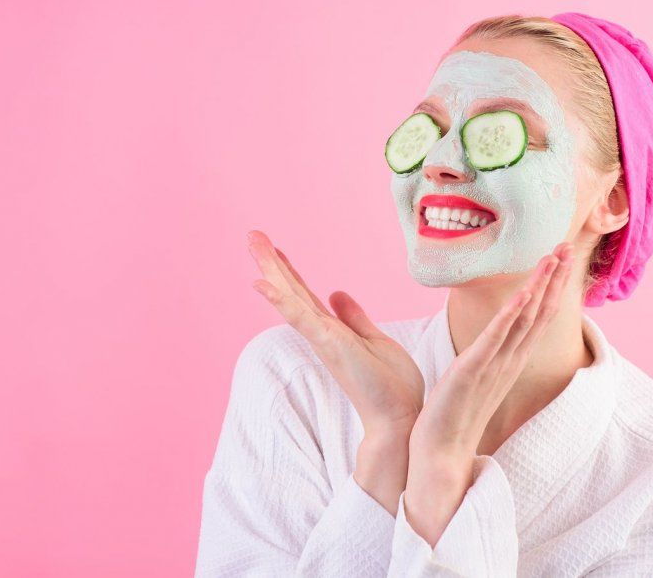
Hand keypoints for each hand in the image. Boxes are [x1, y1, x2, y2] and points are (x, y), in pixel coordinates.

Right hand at [246, 230, 424, 438]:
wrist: (400, 417)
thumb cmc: (391, 386)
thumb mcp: (375, 340)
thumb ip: (355, 318)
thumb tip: (336, 293)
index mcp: (332, 330)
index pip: (304, 294)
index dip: (288, 270)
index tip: (273, 248)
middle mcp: (321, 333)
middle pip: (290, 290)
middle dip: (271, 262)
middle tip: (252, 235)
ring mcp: (322, 339)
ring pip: (290, 297)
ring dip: (270, 270)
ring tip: (253, 243)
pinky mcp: (329, 345)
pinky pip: (300, 318)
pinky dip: (280, 300)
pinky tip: (261, 283)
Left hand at [404, 242, 573, 545]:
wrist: (441, 451)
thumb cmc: (455, 413)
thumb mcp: (477, 375)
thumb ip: (490, 355)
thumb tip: (495, 336)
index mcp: (510, 359)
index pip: (537, 316)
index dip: (551, 286)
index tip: (560, 257)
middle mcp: (509, 360)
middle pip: (540, 312)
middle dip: (555, 278)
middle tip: (568, 245)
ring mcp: (494, 365)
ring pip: (525, 320)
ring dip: (540, 287)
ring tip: (554, 258)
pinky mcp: (473, 371)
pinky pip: (496, 339)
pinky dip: (510, 315)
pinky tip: (522, 294)